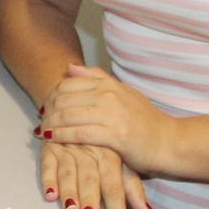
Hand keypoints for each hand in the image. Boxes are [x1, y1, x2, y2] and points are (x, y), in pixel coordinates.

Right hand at [37, 139, 152, 208]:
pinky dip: (48, 179)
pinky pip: (47, 164)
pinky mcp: (50, 147)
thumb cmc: (104, 142)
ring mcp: (69, 148)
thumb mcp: (122, 161)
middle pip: (91, 178)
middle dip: (91, 198)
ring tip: (71, 208)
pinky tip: (50, 194)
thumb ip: (133, 189)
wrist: (78, 108)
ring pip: (69, 171)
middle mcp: (90, 151)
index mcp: (110, 154)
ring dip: (69, 190)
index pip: (115, 186)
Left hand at [40, 64, 178, 176]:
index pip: (67, 84)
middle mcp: (109, 95)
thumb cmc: (145, 120)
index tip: (44, 107)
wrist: (169, 142)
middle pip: (63, 98)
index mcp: (109, 84)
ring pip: (68, 115)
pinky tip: (51, 140)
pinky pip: (78, 133)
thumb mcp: (122, 92)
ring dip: (50, 124)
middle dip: (47, 110)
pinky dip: (61, 136)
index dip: (51, 96)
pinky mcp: (115, 135)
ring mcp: (112, 114)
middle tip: (40, 120)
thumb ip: (96, 78)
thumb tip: (69, 66)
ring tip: (42, 131)